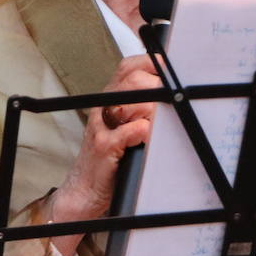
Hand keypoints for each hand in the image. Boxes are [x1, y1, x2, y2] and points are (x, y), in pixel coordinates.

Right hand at [50, 55, 159, 252]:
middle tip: (169, 106)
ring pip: (134, 102)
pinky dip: (142, 131)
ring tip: (160, 127)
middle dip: (157, 89)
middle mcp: (104, 108)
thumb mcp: (124, 128)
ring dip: (154, 112)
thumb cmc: (110, 158)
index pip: (128, 67)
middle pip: (134, 80)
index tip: (171, 68)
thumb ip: (142, 108)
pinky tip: (148, 137)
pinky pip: (128, 132)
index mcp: (110, 99)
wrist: (83, 192)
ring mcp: (101, 127)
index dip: (151, 64)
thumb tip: (173, 94)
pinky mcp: (103, 147)